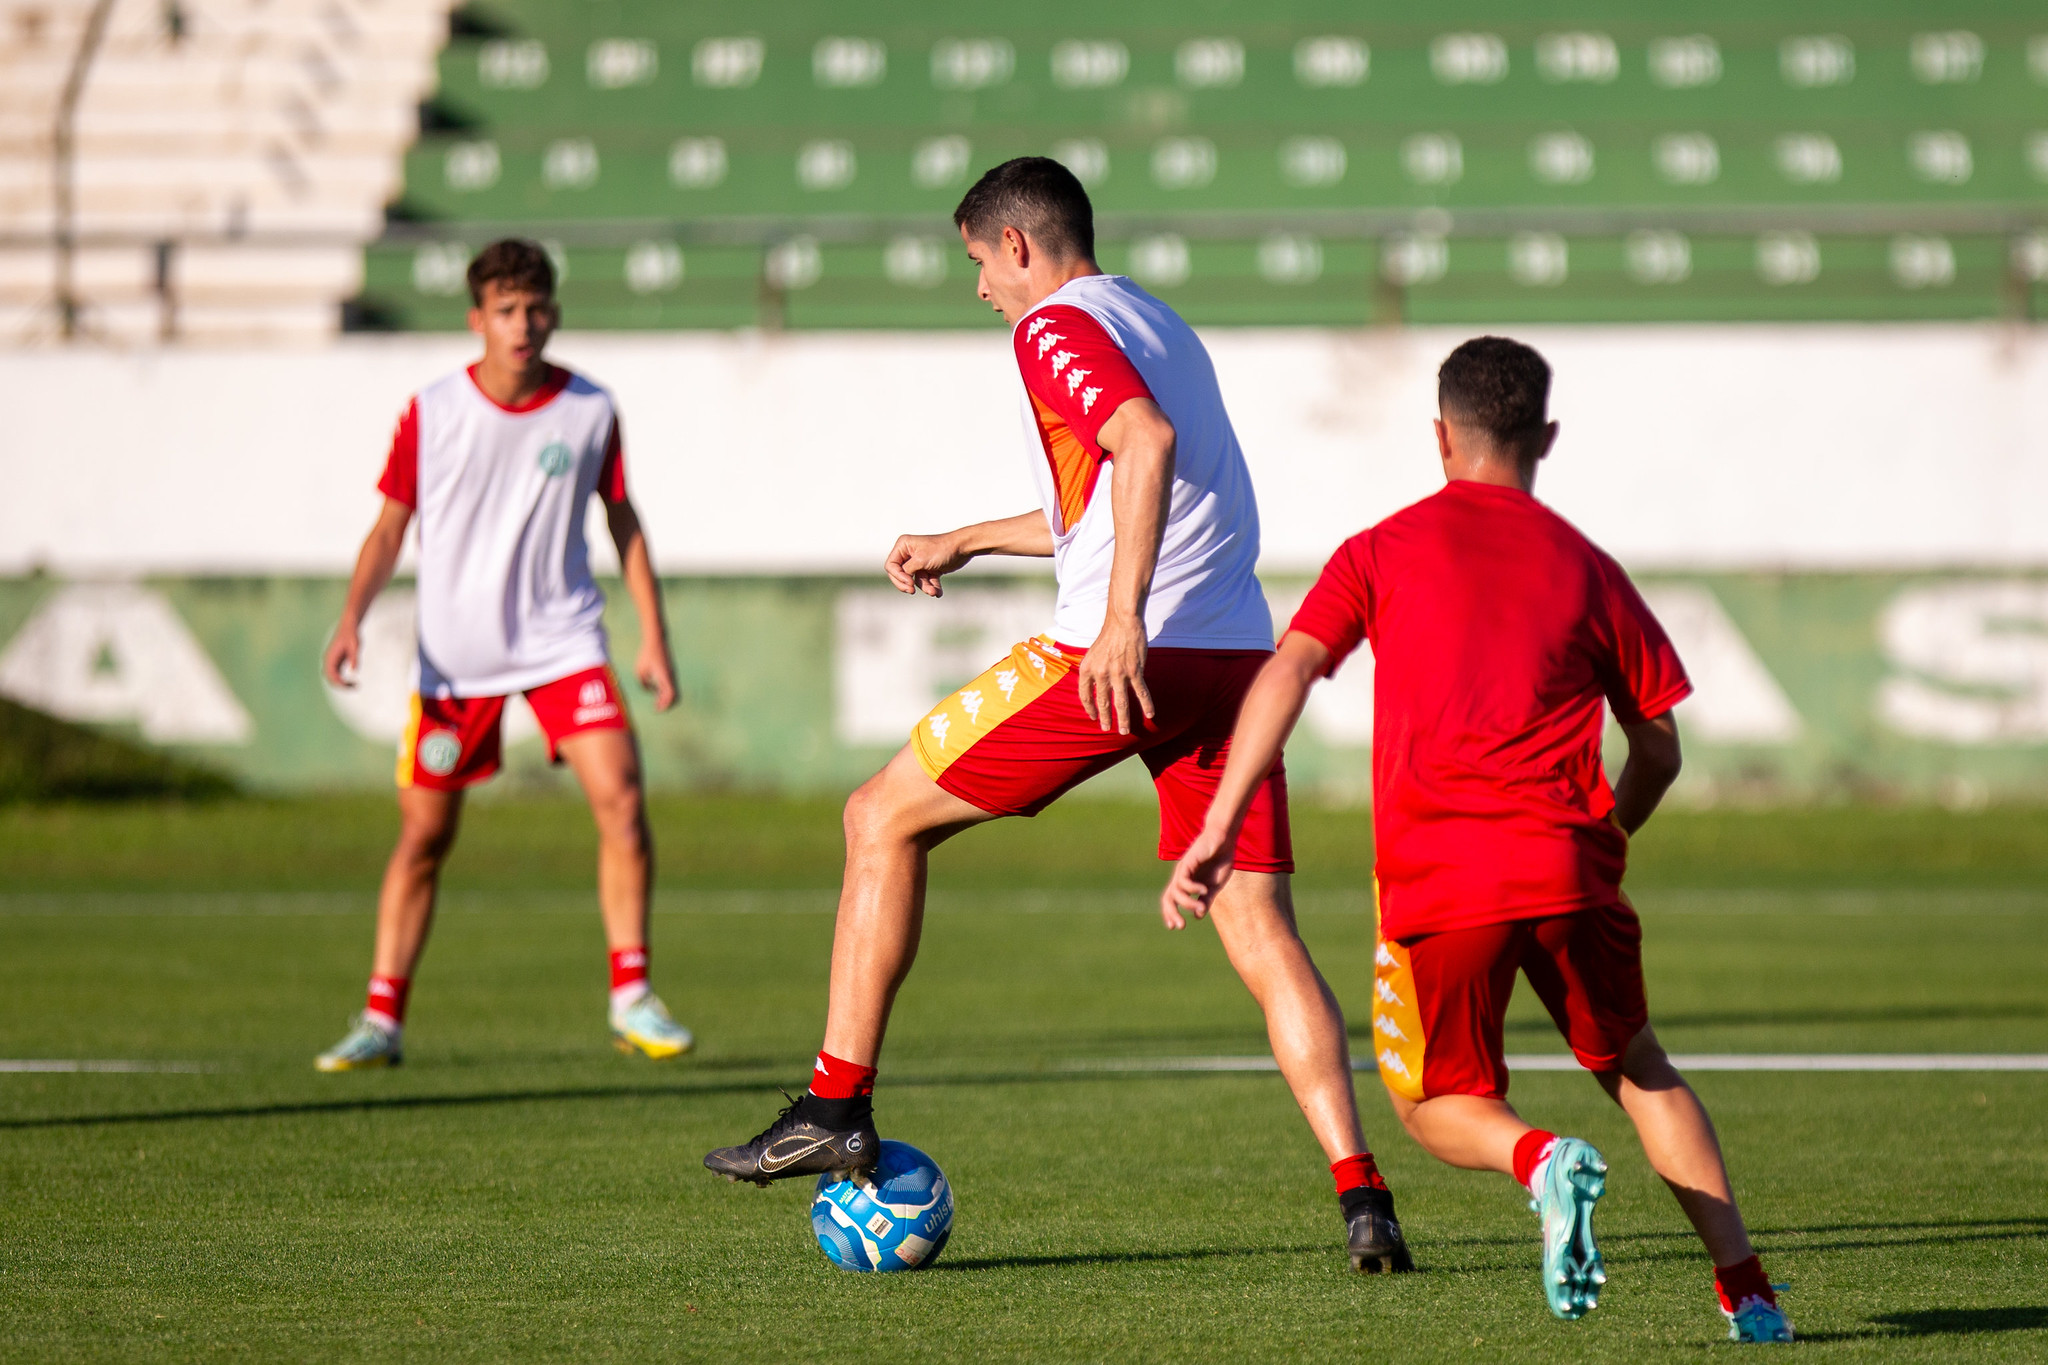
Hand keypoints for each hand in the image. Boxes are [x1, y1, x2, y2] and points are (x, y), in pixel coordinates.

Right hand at [323, 620, 360, 687]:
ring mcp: (331, 662)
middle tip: (355, 687)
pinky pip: (337, 675)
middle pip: (330, 678)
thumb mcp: (356, 646)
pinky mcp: (336, 663)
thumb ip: (355, 658)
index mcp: (330, 656)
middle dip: (341, 685)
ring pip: (333, 678)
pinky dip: (343, 681)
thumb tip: (354, 671)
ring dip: (342, 684)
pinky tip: (353, 682)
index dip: (338, 682)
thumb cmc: (352, 635)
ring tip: (356, 686)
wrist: (349, 626)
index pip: (330, 674)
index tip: (350, 685)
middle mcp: (328, 660)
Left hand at [637, 637, 677, 710]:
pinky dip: (665, 691)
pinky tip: (656, 691)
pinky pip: (670, 685)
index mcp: (664, 677)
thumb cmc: (646, 655)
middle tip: (657, 708)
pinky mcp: (670, 672)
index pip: (670, 695)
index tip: (656, 710)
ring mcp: (671, 674)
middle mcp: (671, 676)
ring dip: (666, 698)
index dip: (665, 705)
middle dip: (667, 704)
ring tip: (656, 703)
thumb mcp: (640, 671)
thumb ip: (643, 684)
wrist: (656, 641)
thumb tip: (649, 690)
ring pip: (673, 691)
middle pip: (675, 696)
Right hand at [884, 532, 972, 596]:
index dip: (898, 577)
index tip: (909, 584)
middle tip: (913, 592)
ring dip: (925, 587)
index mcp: (903, 546)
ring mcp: (919, 562)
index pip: (891, 566)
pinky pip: (926, 582)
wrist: (963, 549)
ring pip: (916, 581)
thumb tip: (902, 579)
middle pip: (900, 575)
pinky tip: (938, 593)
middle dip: (908, 585)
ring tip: (934, 592)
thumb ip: (907, 570)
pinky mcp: (929, 569)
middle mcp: (909, 553)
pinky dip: (932, 587)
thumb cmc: (942, 550)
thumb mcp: (920, 560)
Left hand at [1077, 613, 1152, 734]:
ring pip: (1121, 702)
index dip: (1089, 708)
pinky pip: (1140, 692)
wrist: (1122, 622)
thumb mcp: (1092, 653)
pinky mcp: (1135, 671)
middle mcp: (1101, 674)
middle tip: (1107, 729)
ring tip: (1124, 731)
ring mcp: (1118, 674)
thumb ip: (1092, 670)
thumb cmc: (1108, 636)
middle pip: (1102, 702)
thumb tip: (1094, 686)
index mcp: (1087, 669)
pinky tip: (1150, 714)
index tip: (1093, 717)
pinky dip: (1146, 704)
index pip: (1084, 694)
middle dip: (1105, 718)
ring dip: (1123, 719)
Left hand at [1160, 824, 1236, 929]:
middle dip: (1172, 913)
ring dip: (1187, 903)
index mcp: (1186, 883)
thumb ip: (1206, 900)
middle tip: (1181, 926)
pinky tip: (1204, 890)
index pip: (1171, 900)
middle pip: (1168, 898)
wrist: (1223, 839)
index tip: (1174, 926)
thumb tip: (1198, 915)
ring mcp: (1183, 869)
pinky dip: (1192, 888)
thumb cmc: (1219, 860)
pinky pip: (1184, 880)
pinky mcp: (1188, 862)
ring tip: (1200, 906)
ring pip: (1176, 891)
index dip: (1170, 913)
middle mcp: (1181, 877)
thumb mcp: (1214, 885)